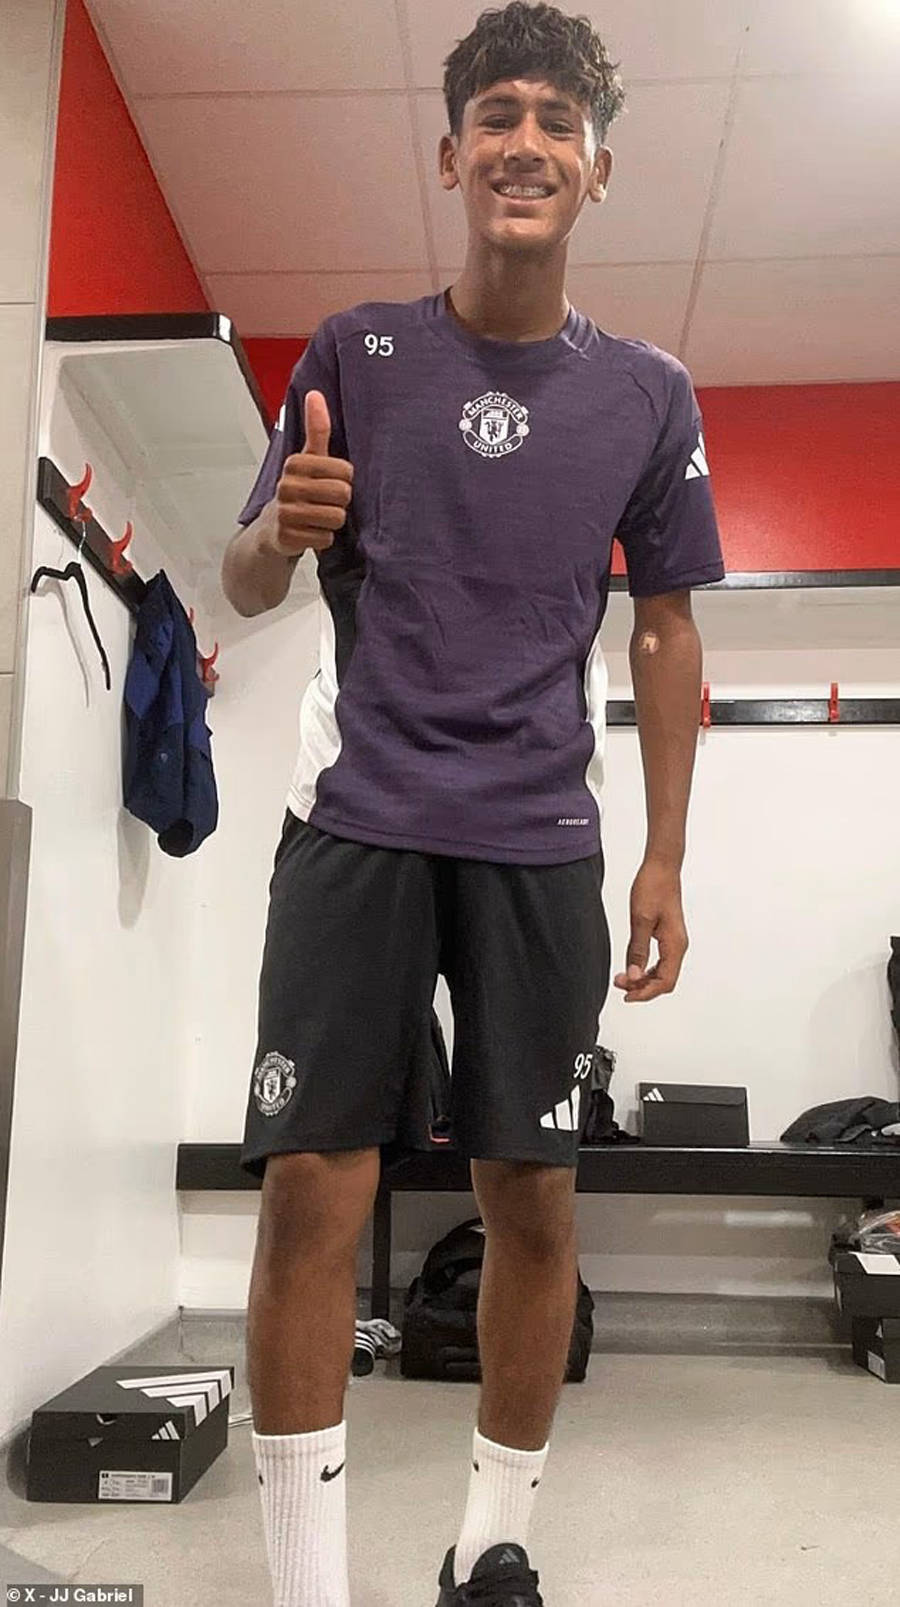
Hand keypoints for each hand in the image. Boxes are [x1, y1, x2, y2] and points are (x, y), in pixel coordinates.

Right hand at [270, 391, 353, 555]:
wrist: (272, 528)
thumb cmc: (298, 490)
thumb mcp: (308, 458)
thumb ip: (316, 429)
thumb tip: (315, 394)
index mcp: (295, 463)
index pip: (345, 471)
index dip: (345, 480)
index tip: (330, 481)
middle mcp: (287, 486)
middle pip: (343, 494)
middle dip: (340, 502)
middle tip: (325, 502)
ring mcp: (286, 513)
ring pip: (336, 518)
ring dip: (333, 521)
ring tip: (318, 516)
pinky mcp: (287, 537)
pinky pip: (325, 538)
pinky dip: (323, 538)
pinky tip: (310, 531)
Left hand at [613, 858, 687, 1003]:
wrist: (661, 868)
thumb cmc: (652, 888)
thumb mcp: (640, 920)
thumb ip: (637, 951)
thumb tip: (633, 977)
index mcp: (675, 945)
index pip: (665, 982)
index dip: (645, 993)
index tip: (626, 995)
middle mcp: (678, 946)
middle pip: (665, 981)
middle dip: (642, 988)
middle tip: (618, 984)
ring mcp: (675, 942)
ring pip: (663, 972)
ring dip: (643, 979)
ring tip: (622, 978)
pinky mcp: (668, 936)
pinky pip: (661, 961)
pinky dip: (647, 969)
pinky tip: (633, 967)